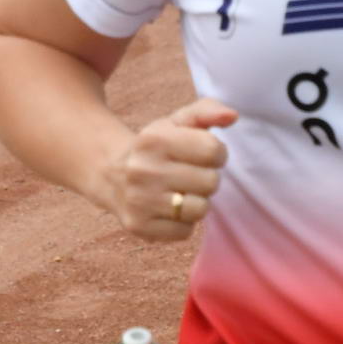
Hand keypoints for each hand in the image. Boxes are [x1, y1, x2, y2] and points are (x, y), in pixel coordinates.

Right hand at [98, 98, 236, 241]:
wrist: (109, 173)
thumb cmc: (155, 147)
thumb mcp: (175, 123)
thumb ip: (206, 111)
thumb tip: (232, 116)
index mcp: (153, 139)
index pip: (214, 150)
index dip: (215, 153)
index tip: (200, 155)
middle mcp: (142, 169)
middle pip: (211, 182)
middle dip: (205, 179)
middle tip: (187, 175)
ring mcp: (139, 200)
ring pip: (200, 209)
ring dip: (195, 202)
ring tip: (179, 192)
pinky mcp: (139, 226)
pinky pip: (185, 231)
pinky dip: (181, 223)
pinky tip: (167, 209)